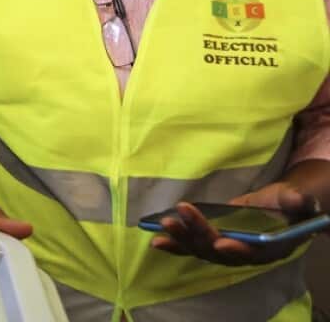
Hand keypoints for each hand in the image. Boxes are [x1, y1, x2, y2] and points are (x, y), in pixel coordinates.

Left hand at [150, 183, 320, 265]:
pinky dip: (174, 245)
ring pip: (201, 249)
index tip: (222, 243)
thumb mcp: (297, 200)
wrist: (280, 210)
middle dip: (198, 235)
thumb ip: (296, 200)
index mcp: (269, 248)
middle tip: (178, 218)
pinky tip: (156, 240)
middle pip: (219, 250)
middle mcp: (244, 254)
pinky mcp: (211, 243)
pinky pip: (191, 246)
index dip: (237, 249)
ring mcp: (225, 250)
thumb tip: (298, 199)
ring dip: (181, 239)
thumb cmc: (289, 206)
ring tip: (164, 224)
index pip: (252, 253)